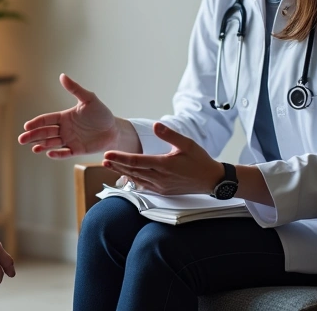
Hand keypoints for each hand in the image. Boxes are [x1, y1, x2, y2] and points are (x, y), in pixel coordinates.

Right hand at [17, 74, 118, 157]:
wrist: (114, 129)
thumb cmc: (101, 113)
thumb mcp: (88, 99)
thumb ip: (75, 89)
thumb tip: (62, 75)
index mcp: (64, 117)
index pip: (47, 120)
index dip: (36, 123)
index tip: (27, 126)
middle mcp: (64, 129)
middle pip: (45, 133)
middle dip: (33, 136)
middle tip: (21, 139)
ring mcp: (69, 140)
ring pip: (52, 143)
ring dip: (42, 145)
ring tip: (33, 148)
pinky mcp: (77, 150)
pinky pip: (64, 153)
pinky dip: (57, 154)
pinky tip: (49, 153)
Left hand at [103, 122, 222, 194]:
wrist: (211, 180)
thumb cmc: (200, 160)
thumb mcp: (187, 143)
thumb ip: (169, 135)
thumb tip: (155, 125)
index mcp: (164, 165)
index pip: (136, 161)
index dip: (120, 157)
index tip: (108, 153)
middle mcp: (160, 178)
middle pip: (132, 171)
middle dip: (116, 165)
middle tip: (104, 158)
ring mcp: (161, 187)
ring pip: (136, 179)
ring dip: (121, 172)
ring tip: (110, 166)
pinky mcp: (163, 191)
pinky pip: (144, 185)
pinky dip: (133, 180)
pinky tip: (126, 176)